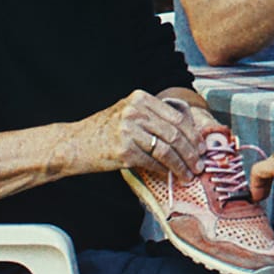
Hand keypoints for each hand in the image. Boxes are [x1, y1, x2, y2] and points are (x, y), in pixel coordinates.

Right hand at [78, 90, 204, 180]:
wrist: (73, 144)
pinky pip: (152, 162)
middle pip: (174, 134)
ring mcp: (129, 130)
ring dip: (181, 164)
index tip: (201, 146)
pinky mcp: (123, 150)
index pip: (176, 117)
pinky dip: (164, 170)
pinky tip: (169, 176)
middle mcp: (135, 111)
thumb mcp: (127, 112)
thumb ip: (152, 116)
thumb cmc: (103, 130)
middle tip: (199, 164)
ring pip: (166, 150)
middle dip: (191, 152)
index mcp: (140, 98)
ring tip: (188, 174)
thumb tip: (185, 134)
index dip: (192, 134)